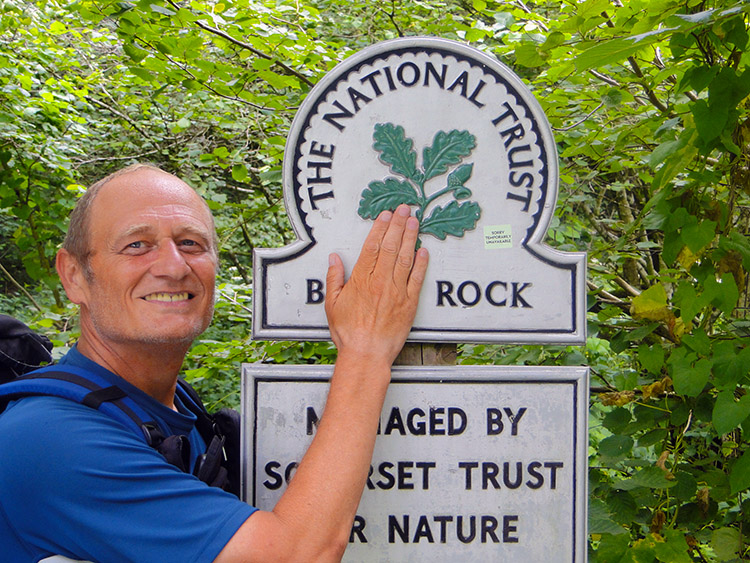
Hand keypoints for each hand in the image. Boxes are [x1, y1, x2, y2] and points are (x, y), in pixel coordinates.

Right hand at [325, 204, 428, 366]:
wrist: (366, 354)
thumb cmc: (349, 333)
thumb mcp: (332, 304)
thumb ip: (334, 279)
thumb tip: (334, 259)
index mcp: (361, 280)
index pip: (372, 246)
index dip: (379, 228)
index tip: (385, 215)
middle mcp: (380, 282)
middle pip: (390, 247)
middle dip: (398, 225)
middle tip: (403, 209)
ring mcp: (396, 292)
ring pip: (405, 258)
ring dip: (410, 238)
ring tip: (414, 222)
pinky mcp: (409, 303)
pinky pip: (417, 279)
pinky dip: (421, 263)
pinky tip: (424, 251)